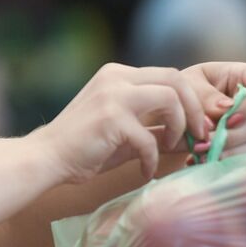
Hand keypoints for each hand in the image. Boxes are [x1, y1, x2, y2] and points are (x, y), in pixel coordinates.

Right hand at [31, 64, 210, 183]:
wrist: (46, 158)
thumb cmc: (83, 148)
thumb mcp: (124, 131)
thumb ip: (153, 126)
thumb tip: (191, 134)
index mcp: (118, 74)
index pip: (169, 75)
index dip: (190, 100)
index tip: (197, 125)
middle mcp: (116, 77)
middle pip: (176, 79)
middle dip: (194, 108)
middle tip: (199, 134)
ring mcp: (113, 95)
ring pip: (170, 98)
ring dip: (179, 126)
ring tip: (172, 147)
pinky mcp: (111, 119)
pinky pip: (149, 137)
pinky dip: (152, 158)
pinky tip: (145, 172)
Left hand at [181, 61, 245, 155]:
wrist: (182, 110)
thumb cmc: (188, 88)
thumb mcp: (190, 84)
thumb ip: (205, 95)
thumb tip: (224, 109)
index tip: (229, 116)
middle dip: (230, 135)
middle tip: (201, 143)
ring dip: (226, 150)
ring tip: (198, 153)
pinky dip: (223, 160)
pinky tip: (200, 160)